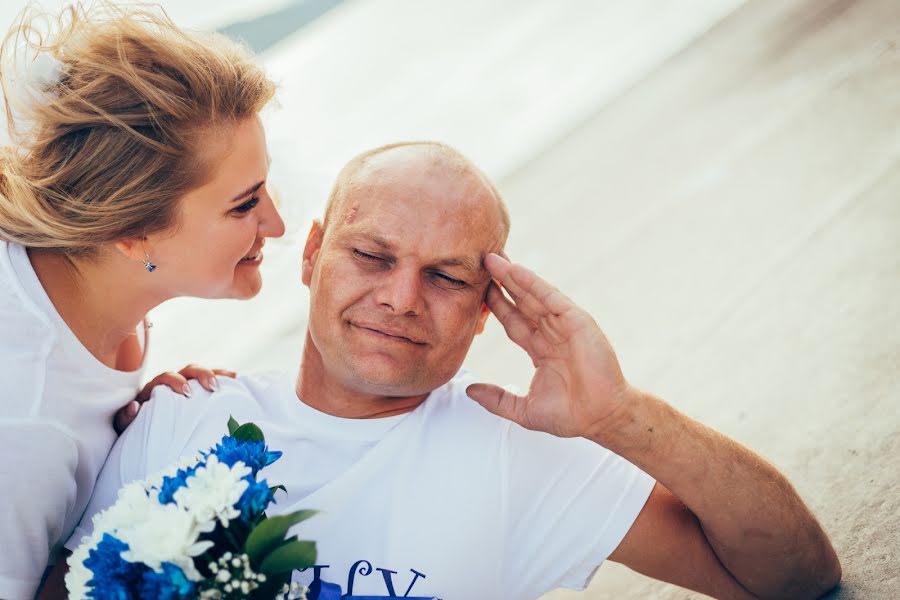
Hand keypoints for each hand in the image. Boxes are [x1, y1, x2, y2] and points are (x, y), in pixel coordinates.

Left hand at [113, 364, 236, 432]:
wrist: (141, 433)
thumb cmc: (135, 430)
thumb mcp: (125, 427)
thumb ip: (126, 418)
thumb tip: (136, 406)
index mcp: (154, 389)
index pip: (166, 378)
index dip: (177, 382)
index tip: (187, 393)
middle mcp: (172, 383)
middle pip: (187, 370)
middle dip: (201, 375)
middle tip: (212, 387)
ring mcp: (186, 386)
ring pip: (202, 373)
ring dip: (215, 374)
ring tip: (232, 378)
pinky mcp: (197, 392)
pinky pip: (211, 380)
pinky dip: (222, 377)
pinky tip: (237, 378)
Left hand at [466, 253, 629, 437]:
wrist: (599, 418)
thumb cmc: (569, 415)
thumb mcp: (523, 409)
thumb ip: (496, 399)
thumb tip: (468, 390)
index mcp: (540, 348)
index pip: (512, 320)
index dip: (495, 304)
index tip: (475, 289)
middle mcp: (551, 332)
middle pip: (521, 301)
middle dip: (502, 282)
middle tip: (481, 261)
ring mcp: (565, 325)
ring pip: (534, 295)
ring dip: (513, 276)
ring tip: (493, 259)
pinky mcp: (577, 322)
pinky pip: (552, 298)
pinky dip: (534, 283)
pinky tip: (516, 271)